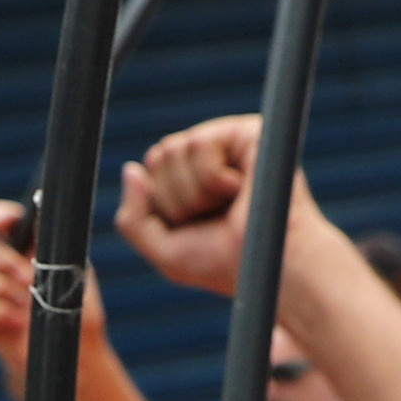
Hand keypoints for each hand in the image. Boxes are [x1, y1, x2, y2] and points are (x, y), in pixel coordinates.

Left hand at [115, 115, 331, 305]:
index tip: (196, 227)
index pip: (148, 172)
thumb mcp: (163, 250)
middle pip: (158, 157)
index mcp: (187, 178)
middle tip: (213, 216)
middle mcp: (206, 155)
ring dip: (196, 193)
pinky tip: (240, 188)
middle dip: (178, 199)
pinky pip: (200, 144)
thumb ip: (133, 218)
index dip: (165, 207)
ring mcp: (226, 140)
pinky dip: (213, 177)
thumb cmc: (224, 263)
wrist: (270, 268)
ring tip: (228, 204)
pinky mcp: (246, 132)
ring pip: (175, 150)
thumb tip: (130, 169)